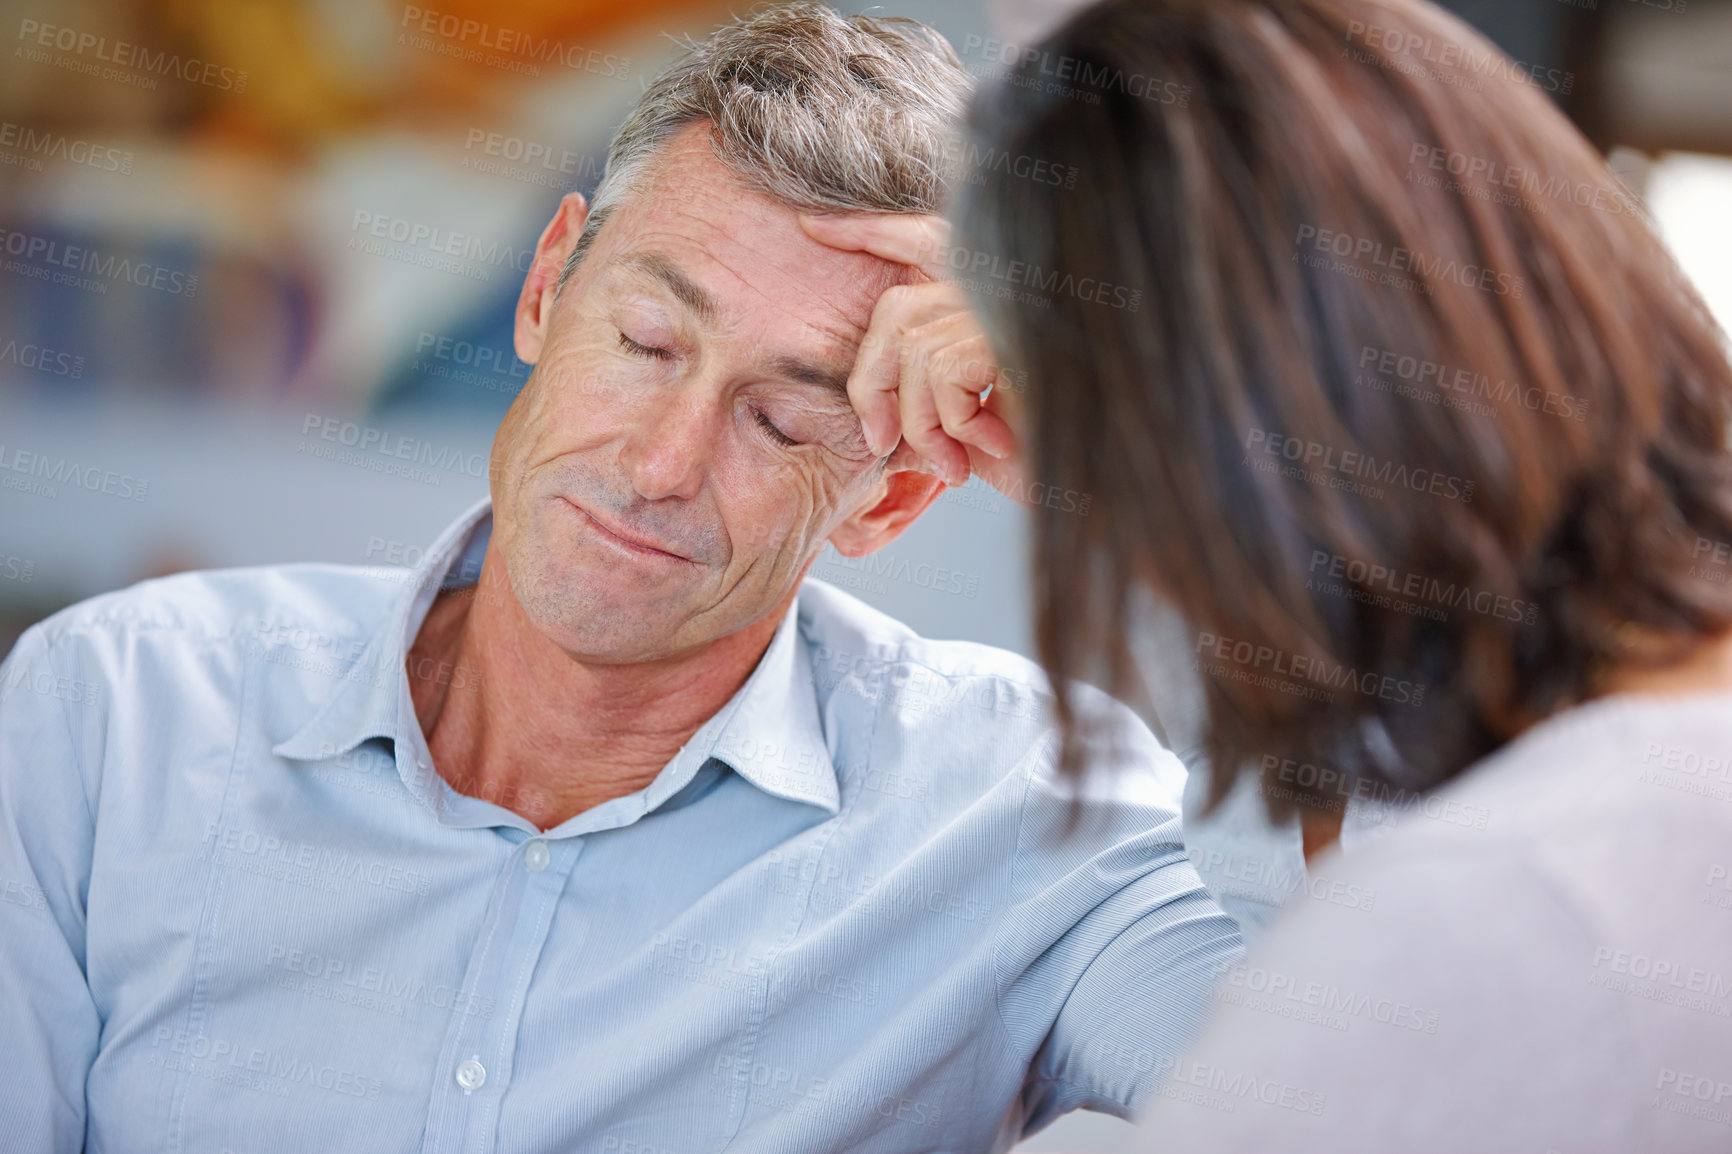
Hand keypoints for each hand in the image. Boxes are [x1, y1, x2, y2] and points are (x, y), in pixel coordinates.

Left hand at [799, 212, 1026, 495]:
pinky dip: (952, 423)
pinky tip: (993, 446)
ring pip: (913, 350)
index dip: (870, 230)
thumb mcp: (971, 426)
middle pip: (896, 310)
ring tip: (956, 462)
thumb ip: (928, 395)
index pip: (925, 237)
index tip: (813, 227)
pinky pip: (943, 370)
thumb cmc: (1048, 460)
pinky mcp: (1019, 331)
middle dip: (870, 384)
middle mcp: (1011, 287)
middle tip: (882, 443)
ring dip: (922, 424)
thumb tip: (873, 408)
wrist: (1109, 489)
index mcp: (998, 296)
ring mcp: (1017, 305)